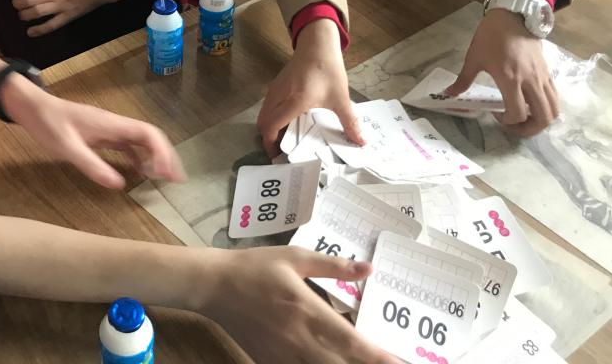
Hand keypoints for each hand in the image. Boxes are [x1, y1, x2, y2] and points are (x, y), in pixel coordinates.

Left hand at [1, 76, 184, 188]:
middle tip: (176, 179)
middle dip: (166, 156)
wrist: (32, 107)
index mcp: (111, 125)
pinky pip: (127, 145)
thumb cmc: (48, 124)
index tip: (167, 174)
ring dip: (155, 157)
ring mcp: (109, 129)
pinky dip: (138, 158)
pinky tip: (139, 172)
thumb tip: (119, 184)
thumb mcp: (67, 148)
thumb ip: (92, 165)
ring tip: (164, 178)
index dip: (162, 153)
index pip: (148, 134)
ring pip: (141, 141)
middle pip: (150, 137)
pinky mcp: (101, 134)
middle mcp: (115, 124)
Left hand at [9, 0, 125, 36]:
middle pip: (28, 0)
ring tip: (20, 12)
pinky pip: (52, 26)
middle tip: (15, 1)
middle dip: (17, 2)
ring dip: (24, 14)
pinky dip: (39, 30)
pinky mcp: (68, 17)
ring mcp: (60, 7)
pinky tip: (30, 32)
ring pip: (36, 13)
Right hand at [200, 247, 396, 363]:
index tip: (397, 362)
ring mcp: (283, 356)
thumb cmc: (255, 267)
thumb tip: (368, 269)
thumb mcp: (294, 257)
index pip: (350, 341)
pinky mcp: (269, 362)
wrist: (214, 285)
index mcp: (307, 310)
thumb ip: (333, 265)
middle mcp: (299, 339)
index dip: (376, 357)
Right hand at [258, 19, 361, 154]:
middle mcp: (279, 96)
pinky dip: (272, 116)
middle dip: (268, 138)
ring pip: (264, 114)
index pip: (272, 126)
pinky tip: (288, 119)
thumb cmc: (328, 70)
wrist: (317, 45)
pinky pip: (267, 106)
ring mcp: (275, 90)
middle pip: (263, 123)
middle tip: (282, 149)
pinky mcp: (276, 85)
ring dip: (270, 127)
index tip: (278, 156)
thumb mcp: (341, 98)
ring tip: (286, 136)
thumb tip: (361, 143)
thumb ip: (350, 122)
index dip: (270, 144)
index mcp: (294, 102)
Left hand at [447, 8, 558, 136]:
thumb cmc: (490, 36)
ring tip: (526, 117)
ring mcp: (543, 77)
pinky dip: (547, 105)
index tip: (495, 115)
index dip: (507, 121)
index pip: (517, 113)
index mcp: (510, 79)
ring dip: (542, 119)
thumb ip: (463, 80)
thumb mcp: (473, 58)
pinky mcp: (548, 72)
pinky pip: (554, 95)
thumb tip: (449, 94)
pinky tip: (532, 102)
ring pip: (554, 108)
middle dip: (530, 129)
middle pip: (544, 117)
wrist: (513, 15)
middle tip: (515, 125)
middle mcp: (531, 81)